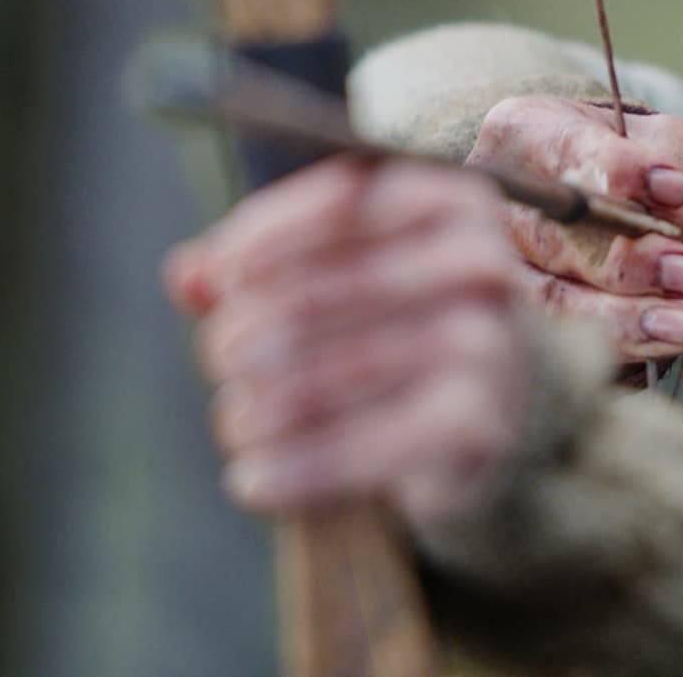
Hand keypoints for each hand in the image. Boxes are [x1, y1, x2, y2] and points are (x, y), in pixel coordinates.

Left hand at [164, 157, 535, 524]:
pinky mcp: (480, 423)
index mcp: (448, 203)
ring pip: (341, 370)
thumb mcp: (340, 277)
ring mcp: (488, 343)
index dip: (266, 236)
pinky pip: (368, 446)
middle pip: (330, 287)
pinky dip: (300, 467)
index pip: (343, 201)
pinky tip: (251, 481)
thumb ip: (261, 266)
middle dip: (254, 328)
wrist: (496, 412)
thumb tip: (187, 277)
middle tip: (218, 360)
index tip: (217, 279)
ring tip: (231, 424)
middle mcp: (480, 263)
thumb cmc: (400, 324)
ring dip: (265, 405)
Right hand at [468, 95, 682, 360]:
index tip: (680, 189)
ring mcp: (506, 272)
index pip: (564, 153)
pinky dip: (658, 346)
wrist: (619, 205)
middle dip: (626, 265)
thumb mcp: (666, 142)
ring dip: (637, 321)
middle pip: (552, 243)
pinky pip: (590, 348)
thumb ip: (672, 165)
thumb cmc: (640, 163)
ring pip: (563, 308)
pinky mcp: (534, 326)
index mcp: (522, 134)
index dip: (620, 175)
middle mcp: (500, 207)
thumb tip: (672, 214)